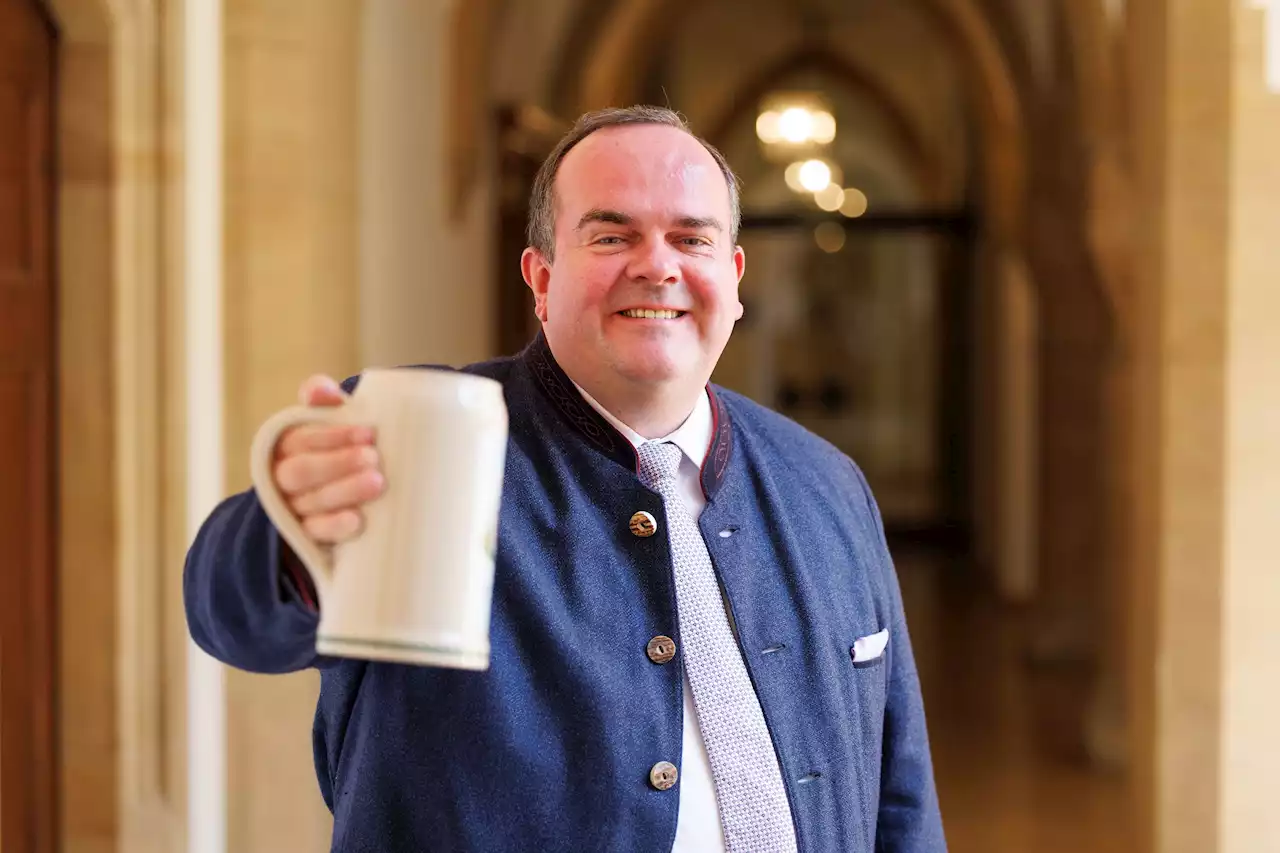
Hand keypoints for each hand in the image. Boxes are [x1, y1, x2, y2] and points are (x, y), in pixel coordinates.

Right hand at [272, 374, 384, 543]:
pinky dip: (335, 526)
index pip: (300, 439)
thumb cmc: (336, 447)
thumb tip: (320, 390)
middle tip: (373, 457)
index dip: (333, 435)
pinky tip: (358, 521)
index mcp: (286, 446)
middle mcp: (283, 477)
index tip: (369, 433)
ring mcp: (293, 508)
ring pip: (310, 501)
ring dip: (343, 491)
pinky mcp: (306, 535)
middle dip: (337, 463)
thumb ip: (323, 401)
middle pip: (300, 471)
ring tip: (377, 483)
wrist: (336, 493)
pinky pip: (315, 532)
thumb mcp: (329, 422)